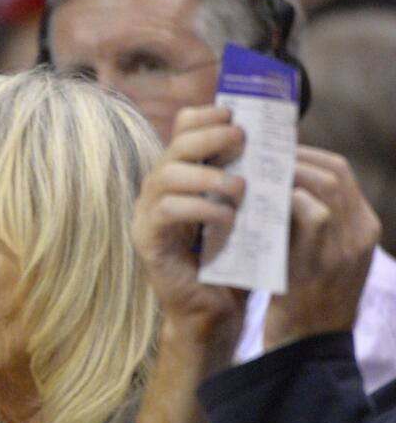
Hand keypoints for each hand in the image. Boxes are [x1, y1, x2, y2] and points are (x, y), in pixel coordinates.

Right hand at [133, 106, 248, 353]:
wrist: (215, 308)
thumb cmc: (233, 259)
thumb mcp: (244, 210)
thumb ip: (248, 177)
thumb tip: (276, 141)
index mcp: (181, 176)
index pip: (181, 130)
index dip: (205, 116)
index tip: (236, 114)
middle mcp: (158, 189)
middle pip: (174, 146)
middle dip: (209, 137)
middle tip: (241, 139)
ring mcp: (147, 214)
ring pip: (167, 175)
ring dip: (209, 176)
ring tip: (242, 189)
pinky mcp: (146, 239)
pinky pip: (167, 210)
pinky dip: (201, 208)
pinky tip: (228, 217)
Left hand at [263, 148, 379, 350]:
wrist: (307, 348)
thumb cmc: (303, 301)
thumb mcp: (317, 256)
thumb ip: (307, 223)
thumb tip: (277, 187)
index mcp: (363, 227)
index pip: (341, 172)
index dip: (306, 156)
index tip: (272, 154)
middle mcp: (360, 232)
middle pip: (334, 171)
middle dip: (293, 158)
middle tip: (255, 156)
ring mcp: (345, 247)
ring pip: (325, 185)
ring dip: (285, 174)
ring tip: (253, 173)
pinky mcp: (323, 261)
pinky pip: (311, 213)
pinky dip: (285, 200)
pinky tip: (257, 201)